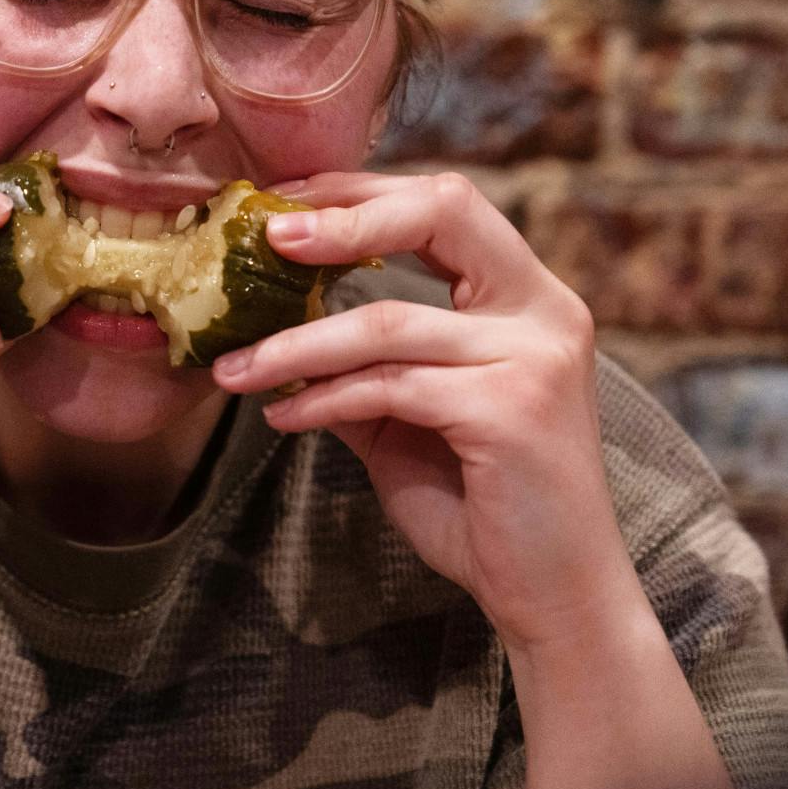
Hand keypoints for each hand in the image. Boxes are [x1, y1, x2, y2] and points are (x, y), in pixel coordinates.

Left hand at [211, 171, 640, 653]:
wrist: (553, 596)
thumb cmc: (485, 505)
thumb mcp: (411, 418)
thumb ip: (364, 366)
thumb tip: (276, 328)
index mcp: (528, 296)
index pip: (446, 203)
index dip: (363, 192)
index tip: (286, 201)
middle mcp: (544, 310)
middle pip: (443, 211)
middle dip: (345, 216)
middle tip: (265, 235)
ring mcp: (534, 357)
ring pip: (386, 321)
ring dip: (294, 345)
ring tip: (233, 368)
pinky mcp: (510, 411)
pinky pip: (388, 387)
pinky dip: (322, 399)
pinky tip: (281, 415)